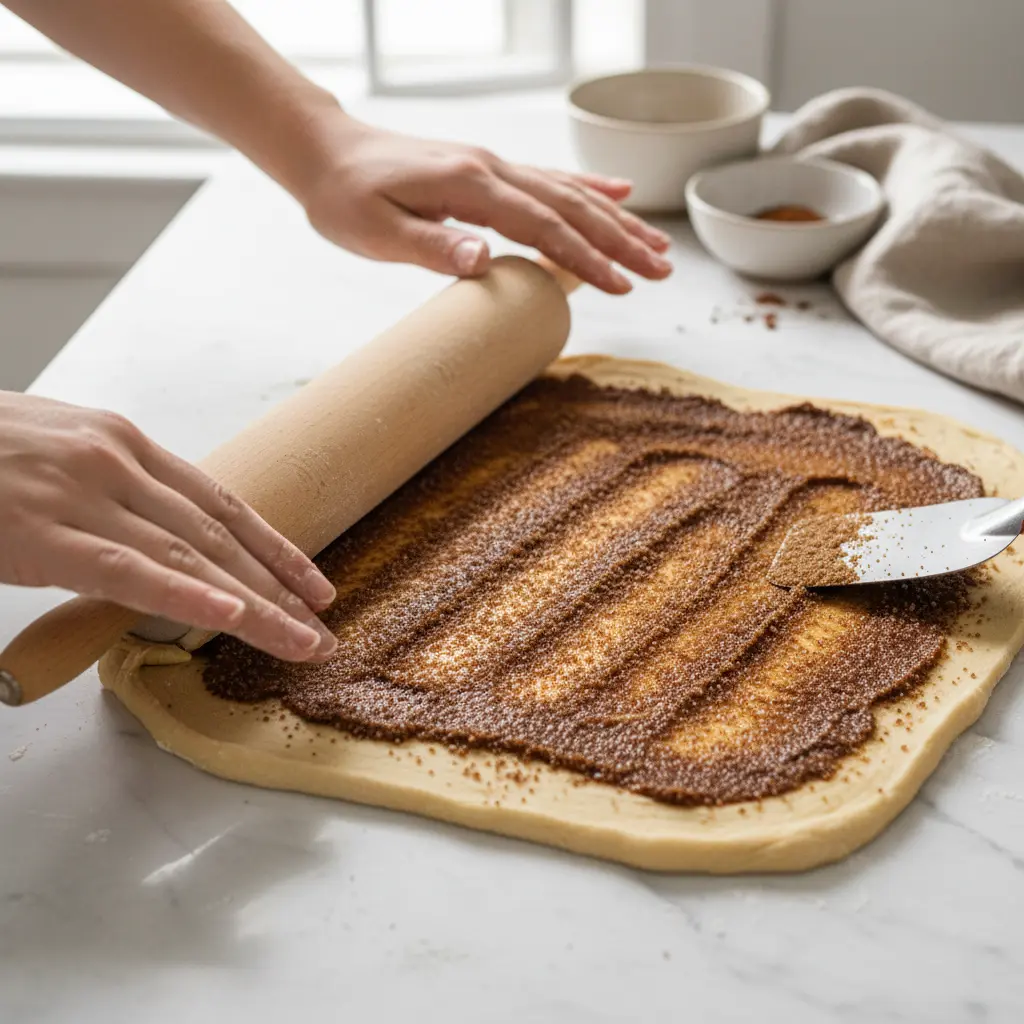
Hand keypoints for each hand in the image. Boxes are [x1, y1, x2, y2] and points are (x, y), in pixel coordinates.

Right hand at [0, 392, 337, 661]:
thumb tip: (147, 535)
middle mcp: (117, 461)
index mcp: (123, 443)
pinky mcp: (42, 532)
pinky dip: (185, 596)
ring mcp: (83, 494)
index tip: (313, 581)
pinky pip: (129, 571)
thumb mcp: (55, 453)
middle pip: (220, 535)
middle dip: (280, 585)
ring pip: (193, 558)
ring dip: (257, 604)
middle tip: (322, 624)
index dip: (274, 546)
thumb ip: (108, 491)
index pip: (221, 502)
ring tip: (301, 640)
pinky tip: (232, 618)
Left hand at [299, 115, 672, 294]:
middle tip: (663, 270)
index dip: (586, 259)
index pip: (544, 226)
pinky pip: (551, 178)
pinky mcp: (489, 171)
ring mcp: (494, 166)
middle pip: (572, 206)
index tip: (622, 286)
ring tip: (657, 245)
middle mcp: (492, 169)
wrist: (326, 153)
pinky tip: (620, 192)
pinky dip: (590, 187)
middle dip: (621, 240)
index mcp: (470, 186)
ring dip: (616, 219)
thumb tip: (485, 261)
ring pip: (570, 192)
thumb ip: (432, 245)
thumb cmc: (345, 198)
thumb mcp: (376, 231)